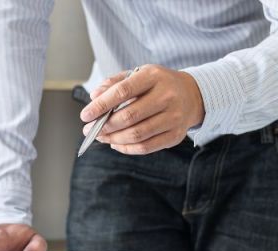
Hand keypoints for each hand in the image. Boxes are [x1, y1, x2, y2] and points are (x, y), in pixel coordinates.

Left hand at [80, 64, 204, 154]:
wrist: (192, 95)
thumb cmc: (158, 85)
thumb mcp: (138, 75)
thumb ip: (114, 83)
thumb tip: (94, 97)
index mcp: (154, 76)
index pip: (123, 91)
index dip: (101, 105)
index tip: (85, 115)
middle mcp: (167, 96)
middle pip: (129, 116)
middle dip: (104, 126)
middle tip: (90, 129)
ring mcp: (174, 117)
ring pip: (136, 134)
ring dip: (113, 139)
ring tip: (101, 136)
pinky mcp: (175, 135)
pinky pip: (145, 147)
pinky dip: (126, 148)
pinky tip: (115, 143)